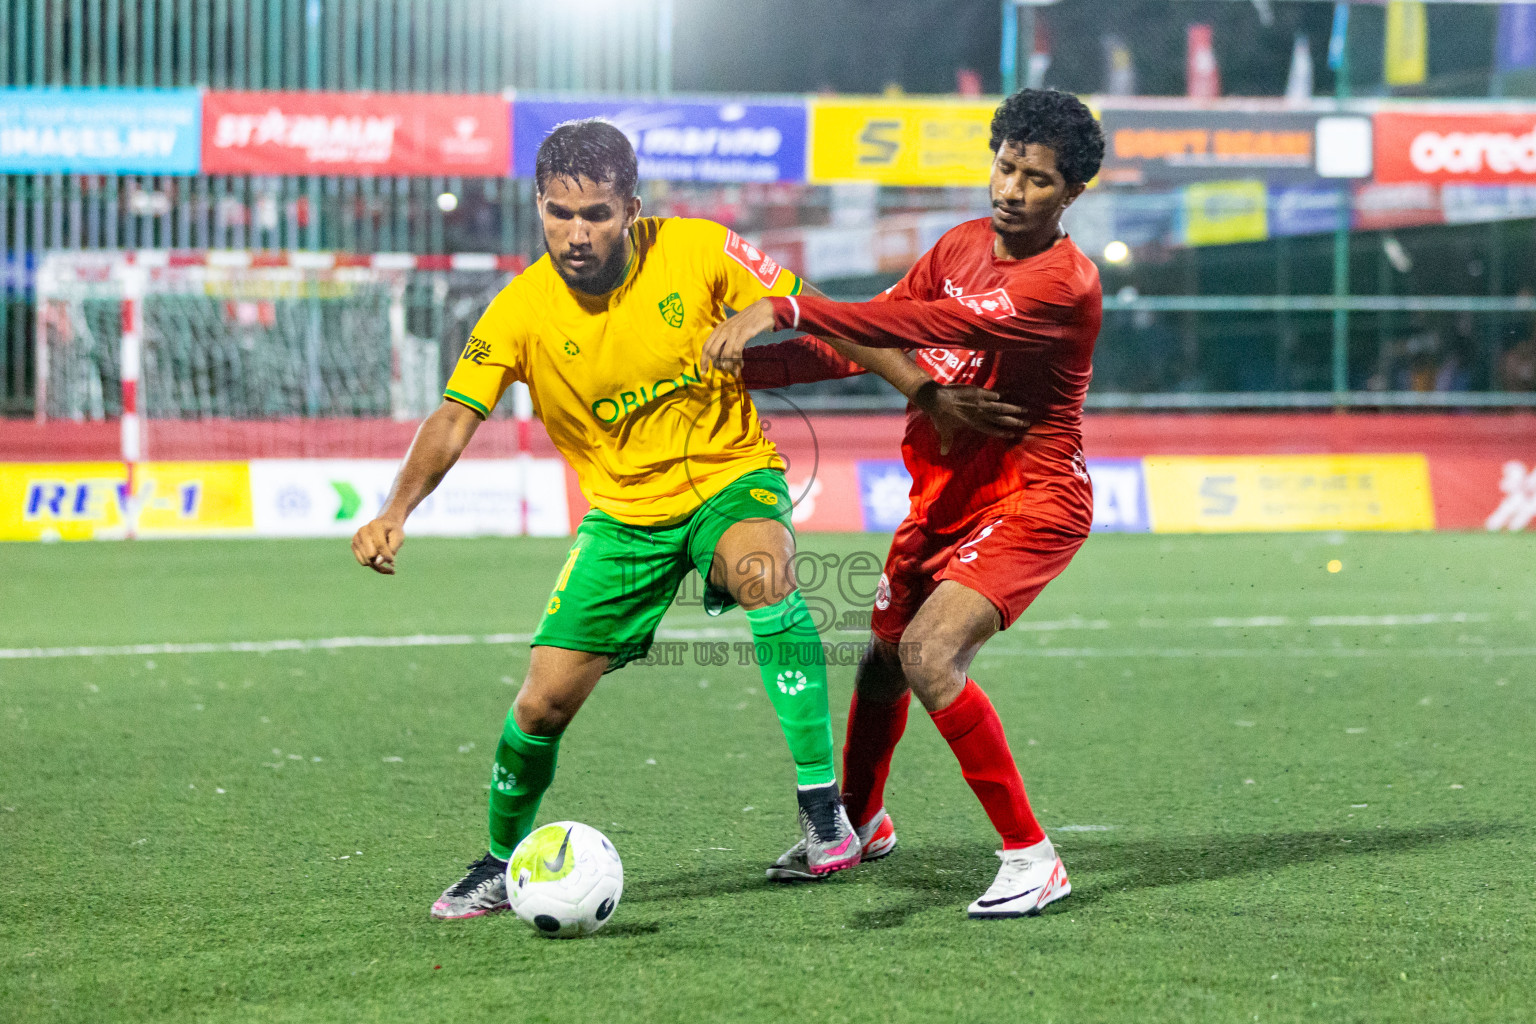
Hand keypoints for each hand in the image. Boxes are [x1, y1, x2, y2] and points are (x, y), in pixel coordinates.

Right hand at [351, 518, 404, 574]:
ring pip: (366, 560)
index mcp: (375, 525)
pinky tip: (378, 559)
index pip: (380, 545)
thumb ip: (391, 550)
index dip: (387, 556)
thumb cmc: (393, 532)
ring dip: (377, 565)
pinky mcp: (353, 545)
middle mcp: (363, 530)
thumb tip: (378, 562)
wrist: (385, 525)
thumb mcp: (399, 538)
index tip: (393, 563)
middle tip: (390, 562)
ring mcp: (356, 538)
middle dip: (381, 561)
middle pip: (370, 555)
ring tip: (385, 561)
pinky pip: (362, 562)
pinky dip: (371, 564)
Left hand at [702, 299, 777, 375]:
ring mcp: (734, 331)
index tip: (703, 373)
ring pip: (725, 354)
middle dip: (718, 365)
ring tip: (736, 371)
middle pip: (712, 352)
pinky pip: (736, 351)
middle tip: (726, 371)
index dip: (703, 361)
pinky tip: (741, 364)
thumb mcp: (733, 329)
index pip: (705, 347)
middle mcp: (723, 330)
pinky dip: (737, 361)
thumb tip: (722, 361)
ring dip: (730, 366)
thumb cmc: (749, 322)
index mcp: (718, 329)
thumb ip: (726, 342)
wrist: (764, 309)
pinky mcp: (745, 333)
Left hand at [913, 382, 1028, 455]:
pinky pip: (989, 394)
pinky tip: (1004, 395)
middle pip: (1000, 418)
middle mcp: (978, 413)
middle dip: (1014, 420)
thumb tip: (943, 454)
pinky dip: (996, 395)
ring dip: (1011, 408)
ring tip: (1023, 409)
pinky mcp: (976, 391)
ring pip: (999, 406)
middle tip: (1026, 422)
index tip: (1013, 434)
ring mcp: (978, 402)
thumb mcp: (944, 430)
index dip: (1002, 432)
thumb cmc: (939, 415)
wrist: (935, 398)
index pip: (992, 429)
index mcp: (974, 423)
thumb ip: (946, 441)